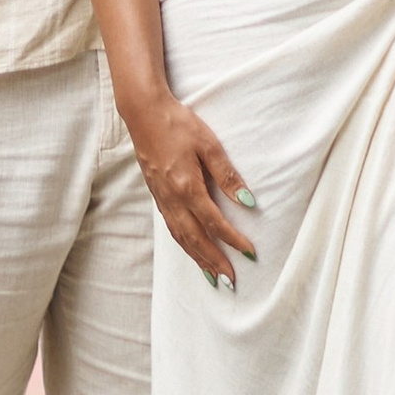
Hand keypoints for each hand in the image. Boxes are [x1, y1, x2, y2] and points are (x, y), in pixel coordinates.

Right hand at [126, 91, 257, 282]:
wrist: (144, 113)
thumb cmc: (178, 124)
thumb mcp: (209, 144)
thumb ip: (228, 175)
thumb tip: (249, 202)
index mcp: (187, 187)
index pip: (214, 223)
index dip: (233, 240)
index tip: (250, 253)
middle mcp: (172, 198)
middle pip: (195, 239)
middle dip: (213, 261)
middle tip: (230, 281)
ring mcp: (161, 198)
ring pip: (180, 236)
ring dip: (197, 258)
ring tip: (211, 276)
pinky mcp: (156, 194)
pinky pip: (171, 227)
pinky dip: (183, 243)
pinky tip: (190, 248)